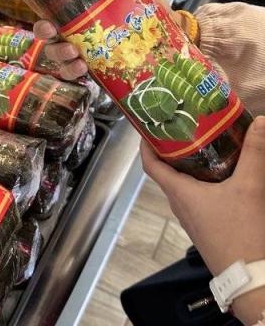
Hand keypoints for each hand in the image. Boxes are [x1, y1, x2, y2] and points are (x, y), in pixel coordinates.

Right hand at [25, 0, 196, 79]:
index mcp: (78, 6)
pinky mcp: (88, 68)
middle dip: (42, 29)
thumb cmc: (148, 13)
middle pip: (43, 29)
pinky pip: (70, 71)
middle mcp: (72, 28)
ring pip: (53, 52)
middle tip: (51, 28)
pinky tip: (82, 67)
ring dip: (58, 52)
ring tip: (73, 52)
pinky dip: (72, 70)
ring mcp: (78, 49)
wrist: (166, 44)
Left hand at [141, 117, 264, 324]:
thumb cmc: (242, 233)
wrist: (251, 276)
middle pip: (166, 172)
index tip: (147, 127)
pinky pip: (196, 198)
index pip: (150, 165)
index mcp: (179, 193)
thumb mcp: (249, 187)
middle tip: (183, 129)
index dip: (145, 145)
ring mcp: (191, 218)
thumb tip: (260, 121)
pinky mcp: (204, 227)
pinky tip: (222, 175)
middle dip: (172, 150)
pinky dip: (202, 182)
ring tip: (203, 146)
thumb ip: (255, 153)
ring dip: (188, 166)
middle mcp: (179, 205)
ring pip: (182, 185)